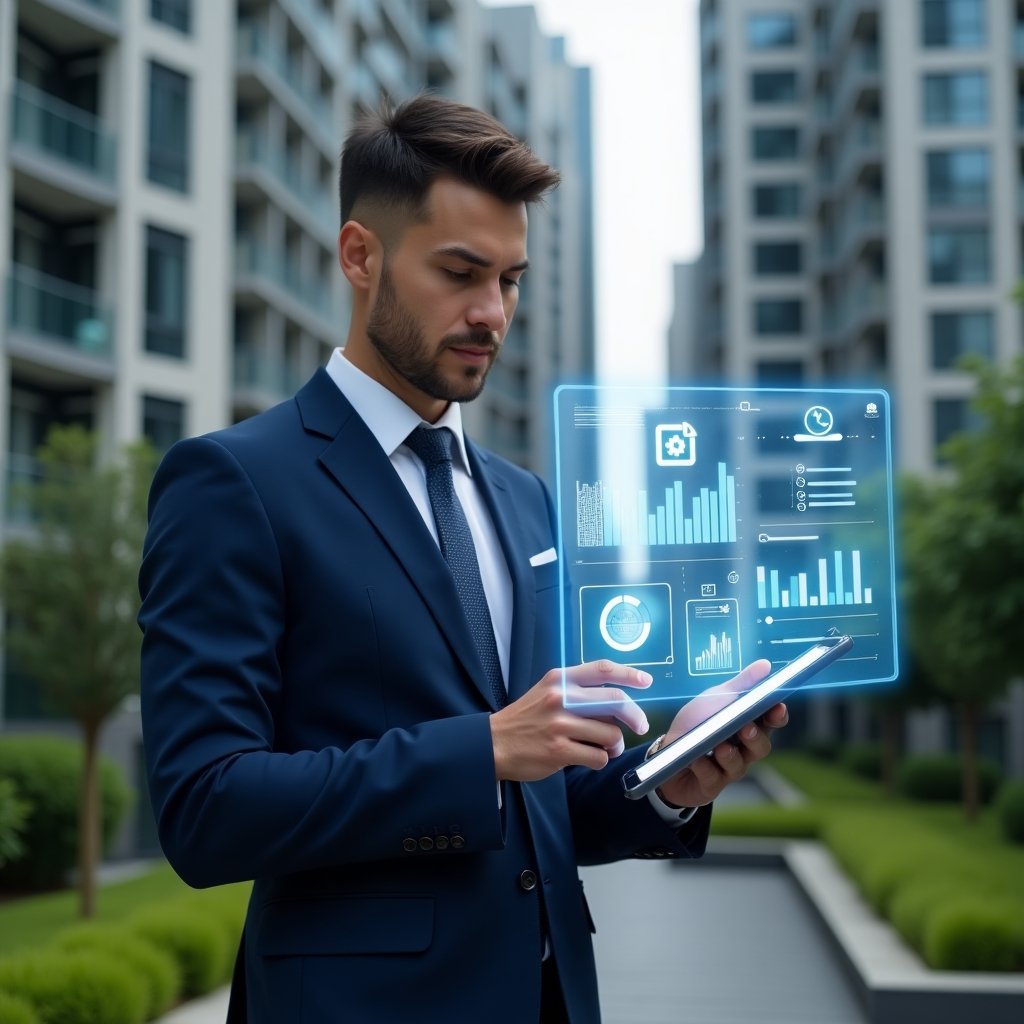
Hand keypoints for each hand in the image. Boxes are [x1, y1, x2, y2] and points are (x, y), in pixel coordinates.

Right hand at [490, 661, 651, 781]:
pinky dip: (599, 759)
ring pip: (610, 733)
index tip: (646, 681)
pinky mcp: (559, 751)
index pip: (602, 669)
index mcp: (559, 679)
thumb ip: (577, 692)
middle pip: (615, 701)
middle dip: (634, 716)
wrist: (493, 743)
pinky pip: (598, 756)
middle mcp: (561, 698)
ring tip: (605, 747)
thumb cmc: (524, 719)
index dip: (629, 674)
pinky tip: (588, 757)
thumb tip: (617, 702)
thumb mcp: (546, 692)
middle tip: (639, 725)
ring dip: (615, 745)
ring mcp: (560, 725)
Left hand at [654, 660, 788, 808]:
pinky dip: (704, 767)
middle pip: (761, 747)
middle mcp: (743, 749)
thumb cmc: (696, 723)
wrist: (667, 752)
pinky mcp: (711, 783)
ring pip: (739, 765)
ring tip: (720, 746)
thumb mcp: (715, 698)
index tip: (778, 707)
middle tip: (747, 727)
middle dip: (755, 737)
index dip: (777, 716)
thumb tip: (765, 665)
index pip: (771, 722)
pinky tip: (696, 760)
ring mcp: (728, 768)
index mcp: (747, 725)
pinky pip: (712, 777)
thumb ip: (741, 684)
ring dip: (730, 755)